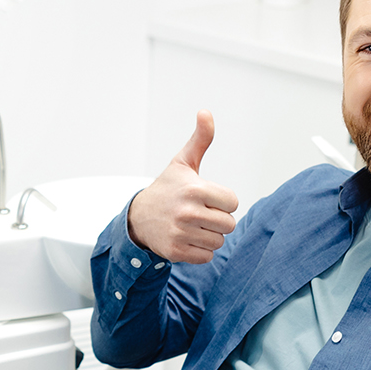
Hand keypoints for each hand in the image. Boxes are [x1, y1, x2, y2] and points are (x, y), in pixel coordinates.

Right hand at [129, 111, 239, 263]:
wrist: (138, 218)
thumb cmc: (166, 189)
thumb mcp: (183, 163)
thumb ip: (200, 139)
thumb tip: (205, 112)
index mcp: (194, 189)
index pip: (232, 202)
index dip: (222, 201)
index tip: (207, 198)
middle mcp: (187, 212)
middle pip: (228, 224)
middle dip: (217, 220)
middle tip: (200, 213)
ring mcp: (181, 233)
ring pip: (218, 241)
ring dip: (209, 235)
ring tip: (192, 225)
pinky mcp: (176, 252)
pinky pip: (206, 257)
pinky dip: (200, 251)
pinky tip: (187, 238)